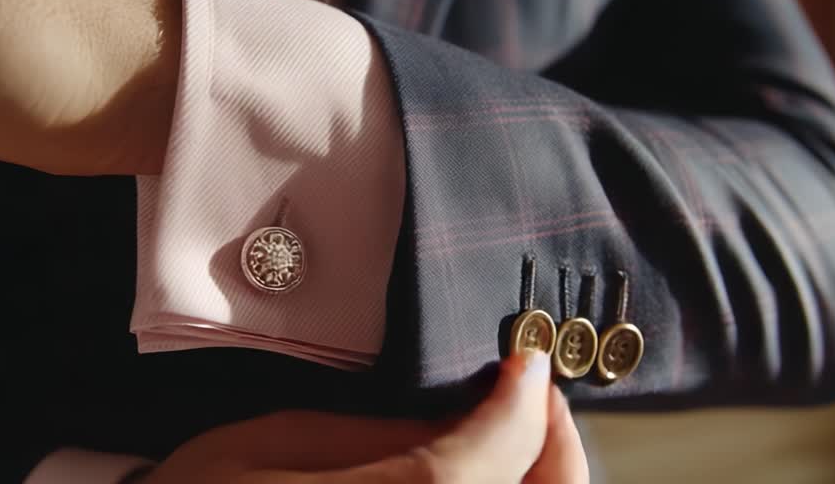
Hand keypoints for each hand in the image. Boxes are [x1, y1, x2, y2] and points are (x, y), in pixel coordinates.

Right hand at [142, 352, 587, 482]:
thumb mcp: (277, 443)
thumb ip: (388, 433)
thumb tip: (477, 411)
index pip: (483, 465)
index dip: (522, 406)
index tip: (527, 362)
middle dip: (557, 454)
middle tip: (540, 401)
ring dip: (544, 483)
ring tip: (525, 439)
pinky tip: (496, 480)